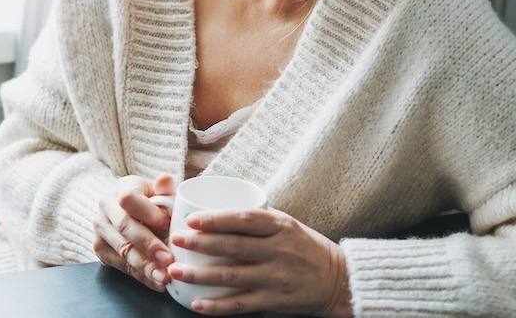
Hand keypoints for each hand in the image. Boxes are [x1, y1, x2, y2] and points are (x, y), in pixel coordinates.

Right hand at [93, 174, 176, 291]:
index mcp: (122, 187)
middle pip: (125, 226)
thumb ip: (165, 189)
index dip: (148, 212)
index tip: (168, 224)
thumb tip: (165, 180)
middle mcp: (106, 206)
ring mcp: (100, 228)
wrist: (132, 214)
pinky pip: (120, 265)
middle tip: (169, 260)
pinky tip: (156, 283)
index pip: (129, 198)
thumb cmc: (153, 203)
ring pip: (122, 249)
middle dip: (149, 245)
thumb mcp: (161, 192)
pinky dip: (140, 276)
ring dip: (145, 266)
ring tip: (164, 278)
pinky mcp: (100, 249)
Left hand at [165, 208, 352, 317]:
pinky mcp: (276, 300)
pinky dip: (218, 306)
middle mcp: (279, 251)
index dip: (216, 218)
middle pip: (234, 246)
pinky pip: (242, 304)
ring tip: (175, 271)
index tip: (192, 219)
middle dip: (200, 244)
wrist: (339, 281)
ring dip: (200, 275)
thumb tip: (214, 209)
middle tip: (176, 240)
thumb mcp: (287, 225)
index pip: (245, 219)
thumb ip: (257, 219)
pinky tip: (198, 304)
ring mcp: (277, 277)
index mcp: (281, 227)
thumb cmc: (306, 248)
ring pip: (232, 276)